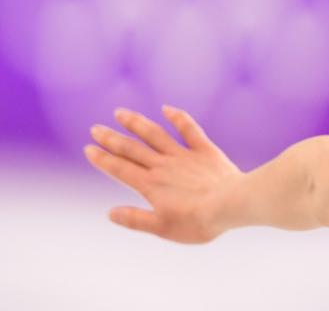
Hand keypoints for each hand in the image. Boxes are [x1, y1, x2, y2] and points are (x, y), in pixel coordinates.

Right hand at [84, 105, 242, 243]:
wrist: (231, 204)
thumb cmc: (198, 222)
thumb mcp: (163, 229)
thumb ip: (136, 220)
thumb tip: (110, 213)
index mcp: (151, 185)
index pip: (120, 169)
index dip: (103, 159)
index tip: (89, 149)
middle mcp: (163, 166)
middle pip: (132, 148)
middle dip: (111, 139)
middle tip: (96, 128)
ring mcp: (183, 155)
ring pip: (155, 134)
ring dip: (136, 122)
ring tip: (120, 112)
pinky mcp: (204, 149)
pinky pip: (189, 129)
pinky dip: (177, 117)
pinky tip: (166, 108)